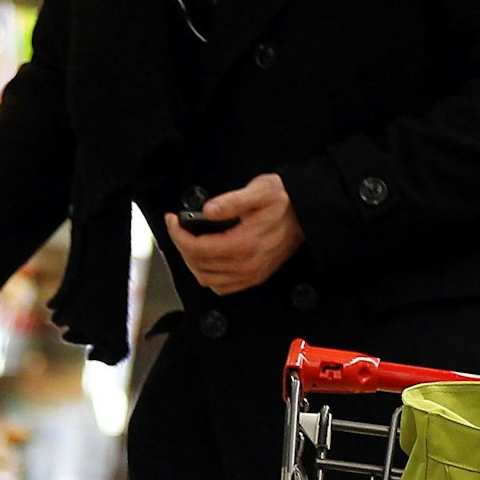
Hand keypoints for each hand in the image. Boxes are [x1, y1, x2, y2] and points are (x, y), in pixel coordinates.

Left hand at [164, 174, 304, 296]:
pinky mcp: (254, 278)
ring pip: (206, 279)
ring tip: (190, 241)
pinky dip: (208, 275)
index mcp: (244, 244)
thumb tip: (207, 211)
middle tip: (179, 228)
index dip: (178, 235)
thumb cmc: (283, 200)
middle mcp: (246, 265)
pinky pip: (221, 287)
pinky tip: (206, 259)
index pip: (197, 248)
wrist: (307, 213)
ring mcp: (250, 275)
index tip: (172, 220)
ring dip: (192, 262)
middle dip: (182, 246)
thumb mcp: (258, 191)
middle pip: (197, 264)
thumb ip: (231, 201)